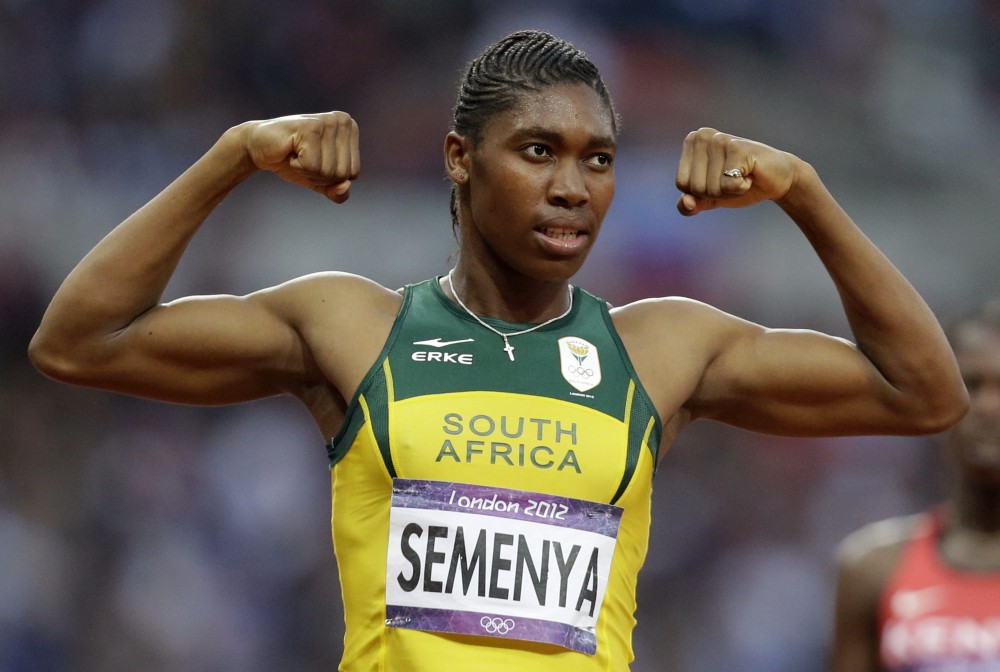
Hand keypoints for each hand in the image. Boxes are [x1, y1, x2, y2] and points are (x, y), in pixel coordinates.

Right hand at [243, 112, 360, 202]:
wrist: (258, 148)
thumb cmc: (292, 161)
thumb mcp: (319, 181)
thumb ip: (337, 191)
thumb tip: (345, 186)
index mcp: (351, 129)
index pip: (353, 174)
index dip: (330, 178)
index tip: (314, 161)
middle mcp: (343, 121)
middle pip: (342, 174)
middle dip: (319, 176)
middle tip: (302, 158)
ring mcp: (327, 122)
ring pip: (328, 171)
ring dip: (307, 171)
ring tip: (296, 154)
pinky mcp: (311, 127)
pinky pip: (312, 166)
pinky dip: (298, 166)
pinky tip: (290, 151)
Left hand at [674, 128, 800, 215]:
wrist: (778, 178)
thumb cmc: (740, 184)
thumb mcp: (710, 198)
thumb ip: (691, 204)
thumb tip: (686, 203)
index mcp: (691, 142)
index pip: (682, 184)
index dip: (702, 192)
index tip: (721, 180)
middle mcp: (703, 136)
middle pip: (695, 187)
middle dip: (717, 193)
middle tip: (734, 178)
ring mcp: (720, 140)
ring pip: (712, 188)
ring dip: (731, 191)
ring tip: (743, 175)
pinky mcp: (738, 148)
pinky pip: (728, 186)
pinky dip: (741, 188)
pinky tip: (751, 174)